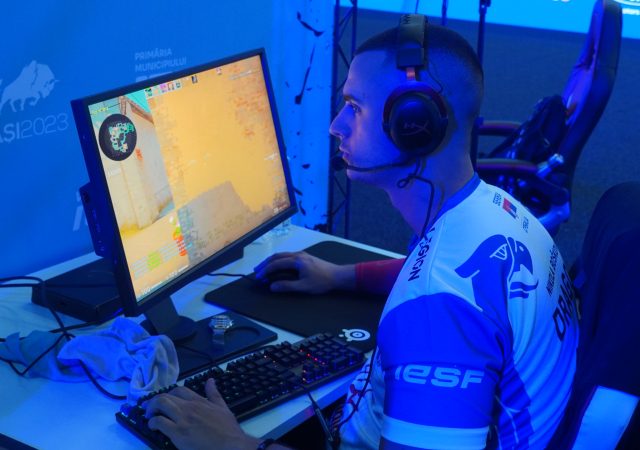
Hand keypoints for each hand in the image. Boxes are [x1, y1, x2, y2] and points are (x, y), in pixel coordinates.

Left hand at [144, 378, 259, 449]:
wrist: (230, 445)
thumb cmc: (228, 429)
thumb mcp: (223, 407)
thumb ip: (214, 394)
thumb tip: (211, 381)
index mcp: (199, 401)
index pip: (180, 390)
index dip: (169, 394)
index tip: (165, 399)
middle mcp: (189, 407)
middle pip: (166, 396)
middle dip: (154, 400)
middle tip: (149, 407)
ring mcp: (183, 419)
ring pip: (160, 404)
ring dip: (151, 409)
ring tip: (149, 415)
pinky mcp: (177, 432)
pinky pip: (159, 422)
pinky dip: (152, 422)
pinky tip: (152, 426)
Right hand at [253, 251, 355, 293]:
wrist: (337, 276)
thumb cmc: (322, 282)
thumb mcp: (304, 287)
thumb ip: (287, 286)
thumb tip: (272, 286)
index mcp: (296, 261)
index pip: (276, 264)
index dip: (266, 271)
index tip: (259, 278)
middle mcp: (297, 255)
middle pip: (277, 256)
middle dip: (265, 264)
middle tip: (256, 271)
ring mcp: (301, 254)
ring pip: (281, 255)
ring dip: (271, 261)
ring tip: (263, 268)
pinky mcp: (304, 256)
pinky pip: (287, 256)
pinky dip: (278, 260)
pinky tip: (276, 265)